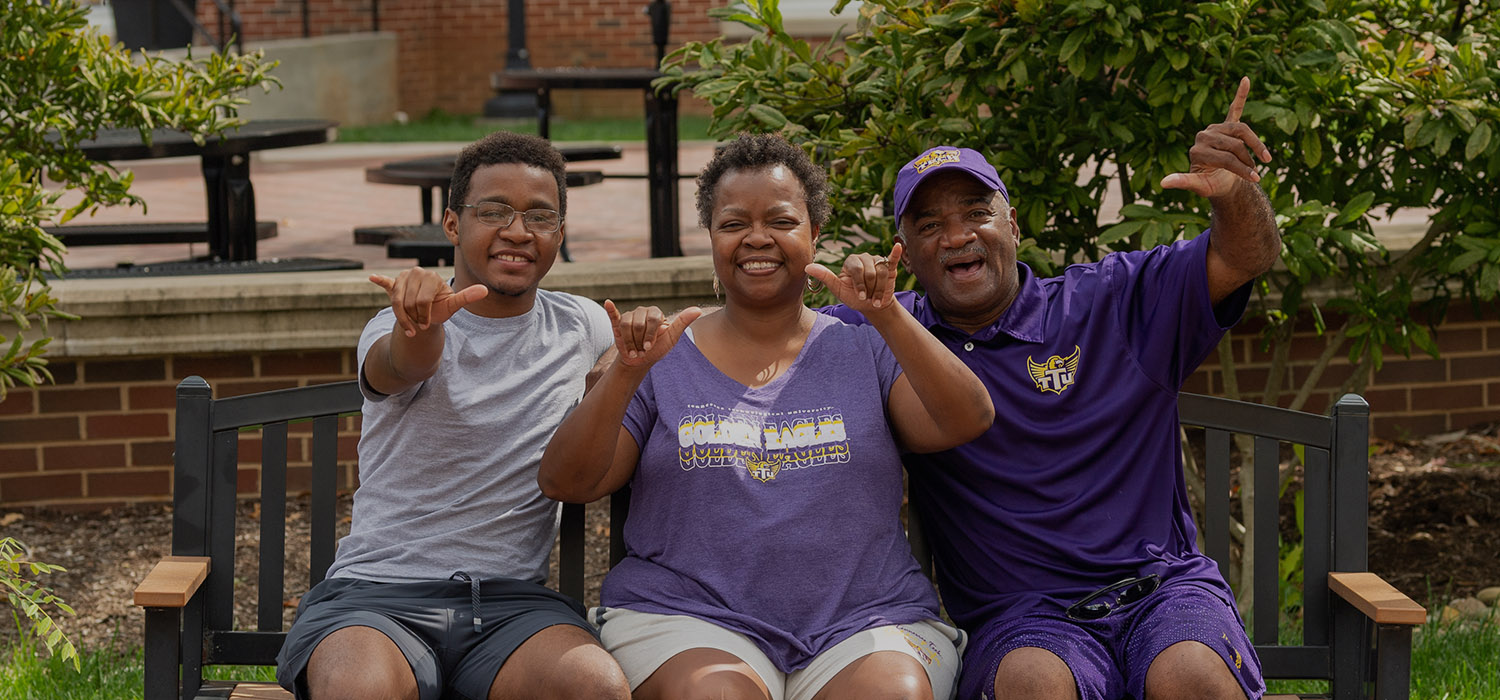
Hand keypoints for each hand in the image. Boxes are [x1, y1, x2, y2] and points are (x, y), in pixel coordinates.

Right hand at [369, 268, 487, 337]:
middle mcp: (415, 272)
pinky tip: (373, 277)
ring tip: (409, 323)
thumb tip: (485, 290)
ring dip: (401, 316)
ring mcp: (402, 277)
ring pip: (395, 302)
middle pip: (407, 302)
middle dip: (412, 317)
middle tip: (418, 322)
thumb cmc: (442, 308)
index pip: (421, 301)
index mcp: (431, 276)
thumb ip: (467, 297)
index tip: (426, 324)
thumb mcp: (454, 304)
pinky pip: (385, 282)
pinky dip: (379, 280)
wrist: (429, 312)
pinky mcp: (393, 284)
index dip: (423, 316)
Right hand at [605, 300, 701, 369]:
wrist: (641, 359)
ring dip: (629, 343)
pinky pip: (613, 315)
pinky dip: (610, 309)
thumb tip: (697, 309)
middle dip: (640, 341)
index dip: (650, 336)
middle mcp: (642, 311)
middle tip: (642, 349)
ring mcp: (629, 315)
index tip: (650, 347)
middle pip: (638, 325)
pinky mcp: (617, 322)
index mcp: (656, 313)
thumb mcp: (672, 338)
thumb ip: (682, 323)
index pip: (653, 321)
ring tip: (634, 350)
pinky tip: (608, 303)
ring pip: (626, 326)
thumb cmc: (658, 348)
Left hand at [806, 243, 902, 313]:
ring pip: (881, 272)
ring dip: (880, 289)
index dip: (860, 285)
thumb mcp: (838, 289)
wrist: (872, 305)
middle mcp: (863, 257)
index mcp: (850, 261)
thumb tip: (807, 267)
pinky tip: (898, 246)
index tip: (861, 297)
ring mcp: (877, 260)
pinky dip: (895, 253)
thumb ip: (825, 277)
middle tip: (869, 298)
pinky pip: (892, 258)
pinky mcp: (889, 265)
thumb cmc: (854, 297)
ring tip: (877, 298)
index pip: (856, 270)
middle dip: (870, 288)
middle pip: (870, 272)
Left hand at [1161, 76, 1273, 198]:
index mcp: (1196, 150)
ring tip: (1265, 158)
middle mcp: (1204, 136)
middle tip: (1254, 174)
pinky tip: (1246, 80)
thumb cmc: (1212, 185)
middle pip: (1235, 145)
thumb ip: (1184, 181)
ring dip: (1255, 144)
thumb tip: (1162, 183)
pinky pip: (1235, 109)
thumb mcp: (1199, 186)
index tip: (1255, 179)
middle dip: (1248, 161)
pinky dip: (1241, 95)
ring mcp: (1216, 129)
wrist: (1220, 181)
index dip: (1243, 169)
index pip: (1226, 158)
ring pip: (1242, 131)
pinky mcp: (1227, 125)